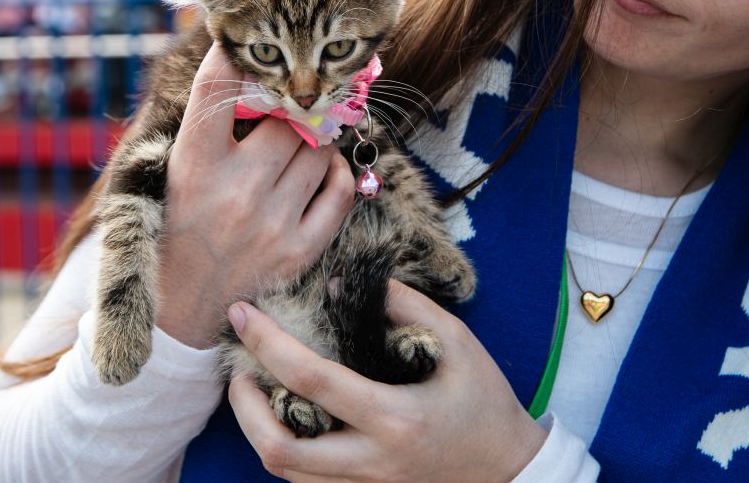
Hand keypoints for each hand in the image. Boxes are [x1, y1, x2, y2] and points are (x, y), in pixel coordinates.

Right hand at [157, 44, 355, 348]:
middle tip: (291, 103)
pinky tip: (322, 170)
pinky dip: (337, 173)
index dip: (234, 54)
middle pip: (287, 116)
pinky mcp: (299, 250)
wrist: (182, 307)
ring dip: (316, 137)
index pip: (216, 87)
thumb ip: (206, 122)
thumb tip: (240, 57)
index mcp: (193, 165)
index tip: (245, 42)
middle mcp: (234, 190)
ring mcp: (271, 223)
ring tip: (304, 138)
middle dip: (291, 105)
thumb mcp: (175, 169)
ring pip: (319, 148)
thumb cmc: (180, 223)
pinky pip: (340, 190)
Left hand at [227, 280, 547, 482]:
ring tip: (256, 390)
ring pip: (286, 471)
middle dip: (244, 408)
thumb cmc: (485, 402)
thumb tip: (339, 285)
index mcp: (395, 417)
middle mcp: (373, 460)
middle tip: (240, 371)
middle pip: (280, 449)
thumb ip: (403, 306)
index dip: (269, 343)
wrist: (509, 469)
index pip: (313, 379)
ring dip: (258, 430)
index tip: (245, 314)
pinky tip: (288, 416)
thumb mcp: (457, 342)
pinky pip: (305, 480)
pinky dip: (284, 447)